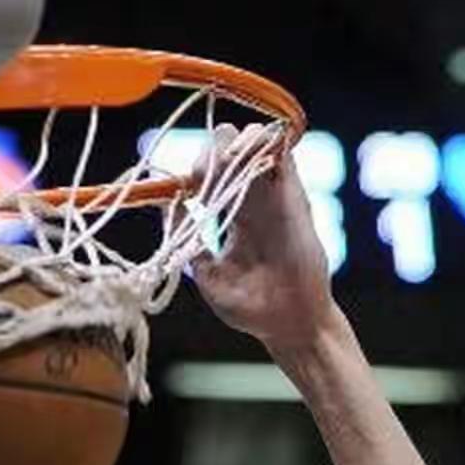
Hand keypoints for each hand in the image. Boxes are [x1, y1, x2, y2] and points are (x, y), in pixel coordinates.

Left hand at [190, 125, 337, 354]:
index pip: (214, 178)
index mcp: (235, 219)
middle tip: (202, 166)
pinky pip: (283, 155)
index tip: (184, 182)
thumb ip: (190, 243)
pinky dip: (265, 144)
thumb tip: (170, 210)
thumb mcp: (208, 275)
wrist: (288, 323)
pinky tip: (247, 152)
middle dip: (215, 147)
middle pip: (234, 153)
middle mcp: (256, 203)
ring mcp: (276, 198)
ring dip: (239, 141)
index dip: (198, 170)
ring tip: (224, 157)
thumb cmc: (250, 308)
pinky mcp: (294, 197)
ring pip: (259, 145)